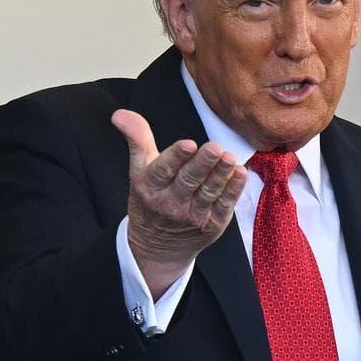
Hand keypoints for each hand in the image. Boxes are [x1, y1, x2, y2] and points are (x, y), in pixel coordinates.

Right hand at [111, 109, 247, 297]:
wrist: (158, 247)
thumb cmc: (151, 199)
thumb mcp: (139, 170)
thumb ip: (137, 139)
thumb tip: (120, 113)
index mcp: (150, 186)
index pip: (163, 169)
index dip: (176, 157)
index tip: (188, 144)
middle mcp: (170, 202)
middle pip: (188, 180)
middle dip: (203, 164)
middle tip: (216, 148)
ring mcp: (193, 215)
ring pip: (209, 192)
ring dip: (221, 175)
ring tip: (230, 158)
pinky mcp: (212, 224)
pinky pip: (224, 205)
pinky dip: (233, 190)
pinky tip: (240, 173)